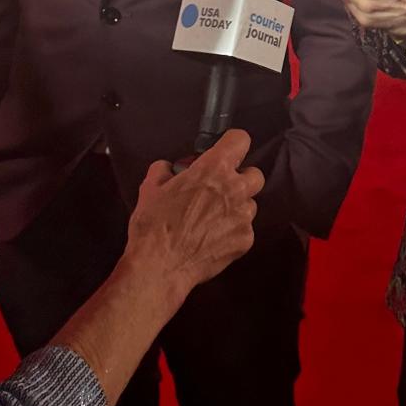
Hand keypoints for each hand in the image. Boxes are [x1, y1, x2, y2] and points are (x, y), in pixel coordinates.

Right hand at [127, 129, 262, 296]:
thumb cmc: (154, 223)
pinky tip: (214, 240)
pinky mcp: (246, 240)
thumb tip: (168, 169)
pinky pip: (245, 229)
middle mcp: (235, 189)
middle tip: (221, 190)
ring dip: (236, 208)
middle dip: (241, 179)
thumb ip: (164, 170)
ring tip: (214, 219)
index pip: (240, 140)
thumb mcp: (150, 188)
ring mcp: (244, 216)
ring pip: (250, 204)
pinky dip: (232, 232)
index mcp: (213, 169)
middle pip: (256, 174)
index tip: (225, 152)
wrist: (161, 266)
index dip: (233, 144)